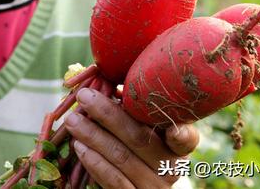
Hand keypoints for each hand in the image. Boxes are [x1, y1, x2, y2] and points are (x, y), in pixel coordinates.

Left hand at [64, 88, 199, 188]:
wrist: (133, 185)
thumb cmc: (134, 146)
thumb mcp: (141, 127)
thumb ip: (133, 107)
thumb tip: (106, 81)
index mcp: (177, 146)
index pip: (186, 138)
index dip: (182, 133)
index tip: (172, 126)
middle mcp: (170, 167)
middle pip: (140, 138)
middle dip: (109, 115)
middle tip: (84, 97)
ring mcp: (153, 187)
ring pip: (122, 158)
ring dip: (94, 136)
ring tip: (73, 120)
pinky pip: (114, 181)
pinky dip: (94, 162)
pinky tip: (79, 146)